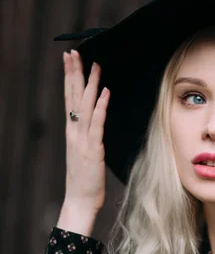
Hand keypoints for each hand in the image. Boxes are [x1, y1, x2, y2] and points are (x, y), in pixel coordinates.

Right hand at [62, 49, 109, 213]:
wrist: (79, 201)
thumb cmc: (84, 179)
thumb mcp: (84, 152)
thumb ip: (87, 135)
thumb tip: (94, 119)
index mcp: (72, 132)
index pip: (69, 98)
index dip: (69, 78)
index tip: (69, 59)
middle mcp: (74, 132)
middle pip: (72, 97)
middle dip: (74, 73)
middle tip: (73, 52)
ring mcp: (82, 140)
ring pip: (84, 106)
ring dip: (90, 84)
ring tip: (94, 65)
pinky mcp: (93, 149)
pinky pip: (97, 124)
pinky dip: (100, 107)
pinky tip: (105, 92)